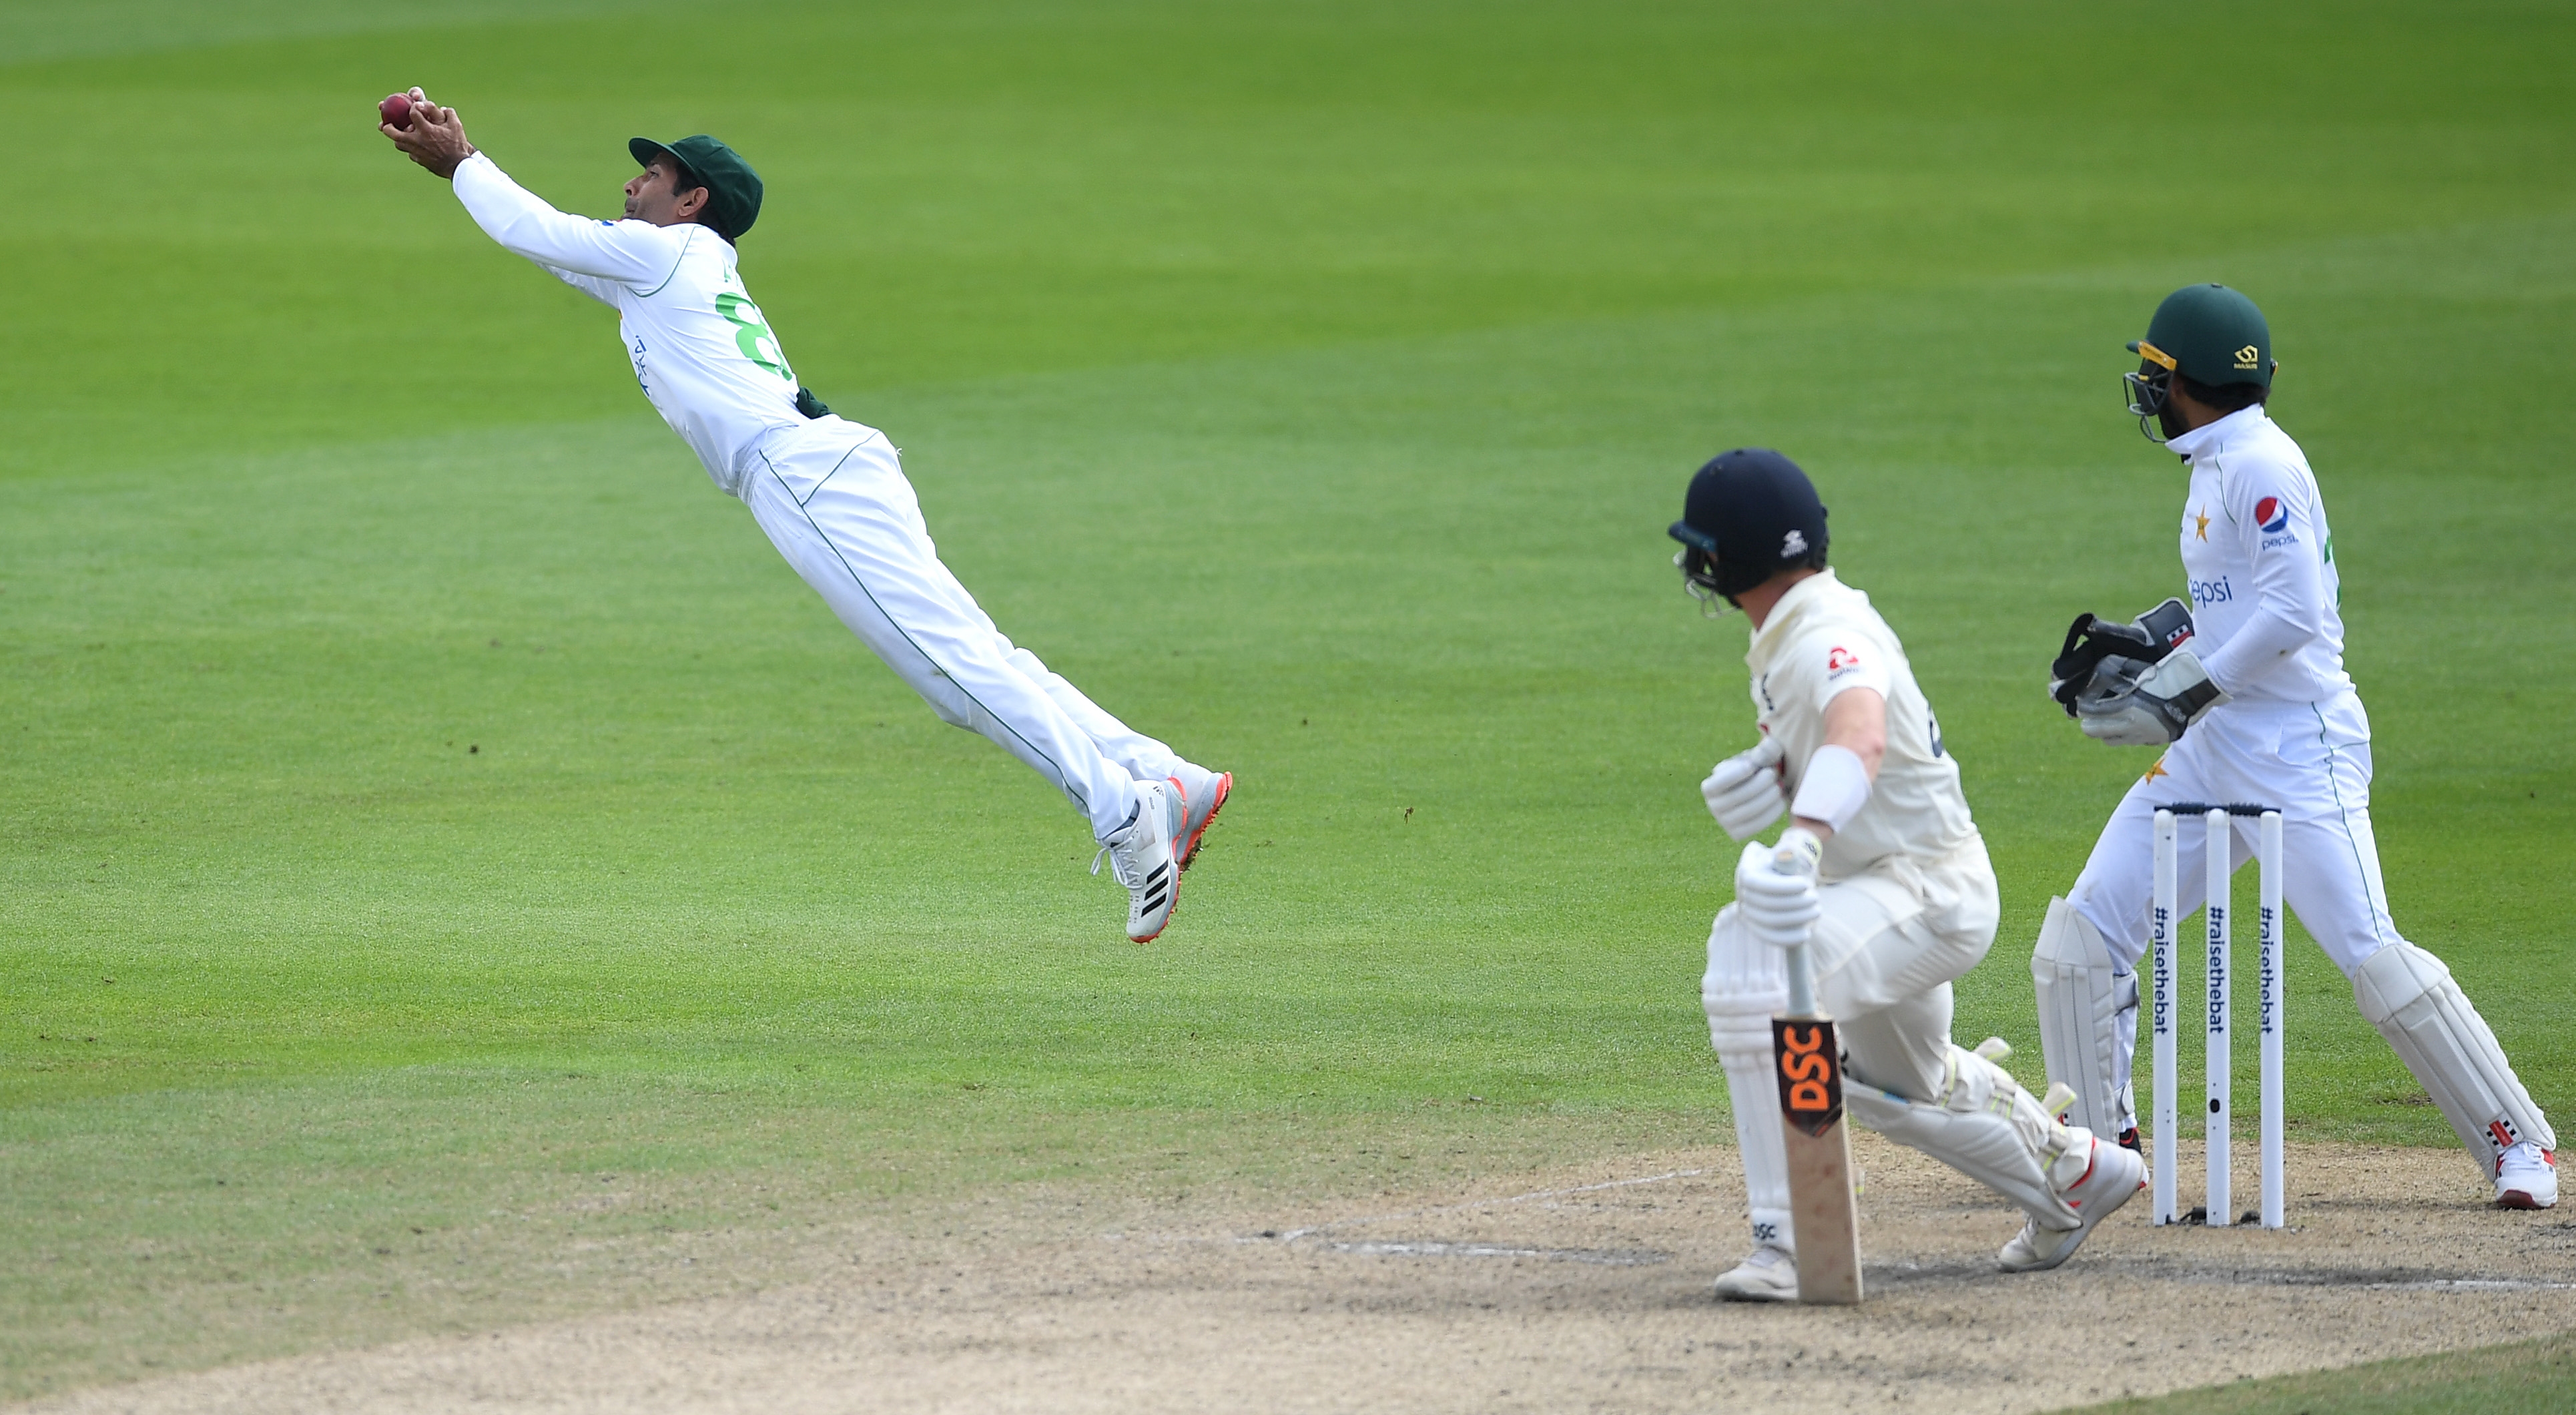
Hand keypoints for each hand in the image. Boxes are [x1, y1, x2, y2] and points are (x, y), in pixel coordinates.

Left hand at [383, 87, 476, 179]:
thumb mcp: (457, 126)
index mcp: (426, 129)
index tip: (415, 107)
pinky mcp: (419, 160)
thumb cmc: (458, 145)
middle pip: (393, 132)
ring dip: (398, 139)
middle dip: (387, 127)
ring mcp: (416, 151)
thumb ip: (449, 114)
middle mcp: (417, 140)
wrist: (458, 166)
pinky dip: (410, 149)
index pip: (412, 113)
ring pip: (399, 144)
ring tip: (400, 136)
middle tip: (386, 124)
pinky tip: (414, 147)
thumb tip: (443, 108)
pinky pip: (410, 153)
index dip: (413, 108)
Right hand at [1701, 736, 1785, 839]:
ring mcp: (1725, 822)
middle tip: (1773, 774)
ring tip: (1779, 787)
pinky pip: (1755, 826)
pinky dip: (1771, 813)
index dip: (1734, 774)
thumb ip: (1765, 751)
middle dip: (1758, 785)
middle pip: (1735, 797)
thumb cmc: (1757, 772)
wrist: (1759, 794)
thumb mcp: (1759, 758)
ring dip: (1767, 798)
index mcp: (1709, 787)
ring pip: (1747, 812)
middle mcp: (1713, 806)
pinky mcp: (1738, 834)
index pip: (1717, 783)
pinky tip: (1780, 801)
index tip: (1752, 765)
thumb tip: (1766, 749)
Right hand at [1733, 829, 1821, 949]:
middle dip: (1796, 903)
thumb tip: (1788, 854)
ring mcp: (1747, 913)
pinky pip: (1769, 937)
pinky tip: (1807, 933)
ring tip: (1817, 910)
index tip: (1805, 884)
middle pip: (1767, 905)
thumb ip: (1785, 853)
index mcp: (1746, 873)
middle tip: (1816, 897)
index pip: (1759, 885)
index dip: (1783, 887)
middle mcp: (1742, 895)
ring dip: (1798, 918)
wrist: (1773, 876)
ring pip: (1770, 922)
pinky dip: (1788, 938)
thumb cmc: (1781, 864)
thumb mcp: (1782, 853)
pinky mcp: (1756, 928)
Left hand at [2076, 649, 2227, 746]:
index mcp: (2128, 707)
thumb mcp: (2146, 670)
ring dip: (2106, 731)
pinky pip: (2132, 741)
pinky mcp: (2157, 739)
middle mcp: (2133, 726)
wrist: (2205, 687)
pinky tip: (2130, 723)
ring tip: (2109, 718)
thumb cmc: (2175, 673)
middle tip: (2090, 712)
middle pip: (2094, 732)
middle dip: (2090, 721)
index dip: (2082, 707)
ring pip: (2111, 740)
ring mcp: (2145, 736)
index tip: (2080, 701)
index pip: (2090, 713)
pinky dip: (2126, 735)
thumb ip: (2125, 673)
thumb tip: (2106, 665)